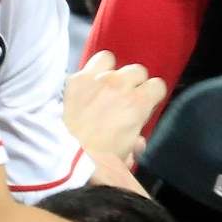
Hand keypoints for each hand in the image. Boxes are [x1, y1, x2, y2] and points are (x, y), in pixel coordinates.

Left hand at [64, 51, 166, 169]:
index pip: (157, 86)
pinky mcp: (77, 79)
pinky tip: (86, 84)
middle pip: (137, 70)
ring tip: (104, 86)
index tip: (144, 105)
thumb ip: (135, 145)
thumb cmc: (98, 161)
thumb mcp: (126, 157)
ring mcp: (98, 79)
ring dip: (111, 72)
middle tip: (123, 98)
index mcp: (138, 105)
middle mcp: (121, 86)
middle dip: (133, 83)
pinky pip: (91, 62)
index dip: (151, 96)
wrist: (63, 155)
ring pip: (113, 60)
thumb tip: (137, 140)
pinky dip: (91, 71)